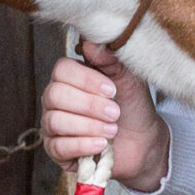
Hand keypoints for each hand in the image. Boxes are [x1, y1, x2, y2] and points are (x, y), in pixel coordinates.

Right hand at [40, 41, 169, 190]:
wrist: (142, 140)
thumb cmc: (132, 104)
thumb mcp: (128, 78)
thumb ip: (110, 60)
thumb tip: (90, 43)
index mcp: (72, 76)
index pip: (62, 70)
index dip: (86, 80)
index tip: (112, 89)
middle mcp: (57, 98)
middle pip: (55, 95)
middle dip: (89, 105)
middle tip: (114, 112)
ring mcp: (53, 124)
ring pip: (55, 121)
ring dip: (88, 126)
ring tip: (112, 129)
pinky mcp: (56, 150)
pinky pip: (58, 147)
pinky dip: (83, 145)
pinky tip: (101, 144)